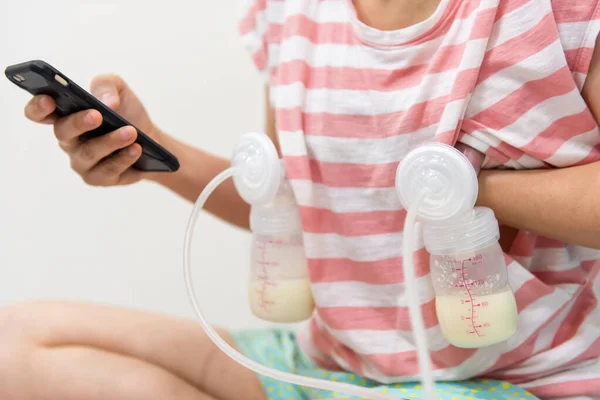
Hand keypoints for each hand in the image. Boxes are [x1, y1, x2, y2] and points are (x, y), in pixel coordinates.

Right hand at [23, 74, 160, 185]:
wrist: (151, 139)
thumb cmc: (126, 113)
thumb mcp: (118, 90)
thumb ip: (107, 85)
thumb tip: (108, 102)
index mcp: (65, 115)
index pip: (39, 113)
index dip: (38, 107)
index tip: (48, 100)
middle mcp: (69, 140)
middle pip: (63, 132)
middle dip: (79, 123)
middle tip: (97, 115)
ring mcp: (82, 161)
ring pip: (90, 152)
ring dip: (110, 141)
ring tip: (130, 132)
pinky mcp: (99, 177)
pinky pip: (109, 169)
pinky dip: (124, 158)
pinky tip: (136, 148)